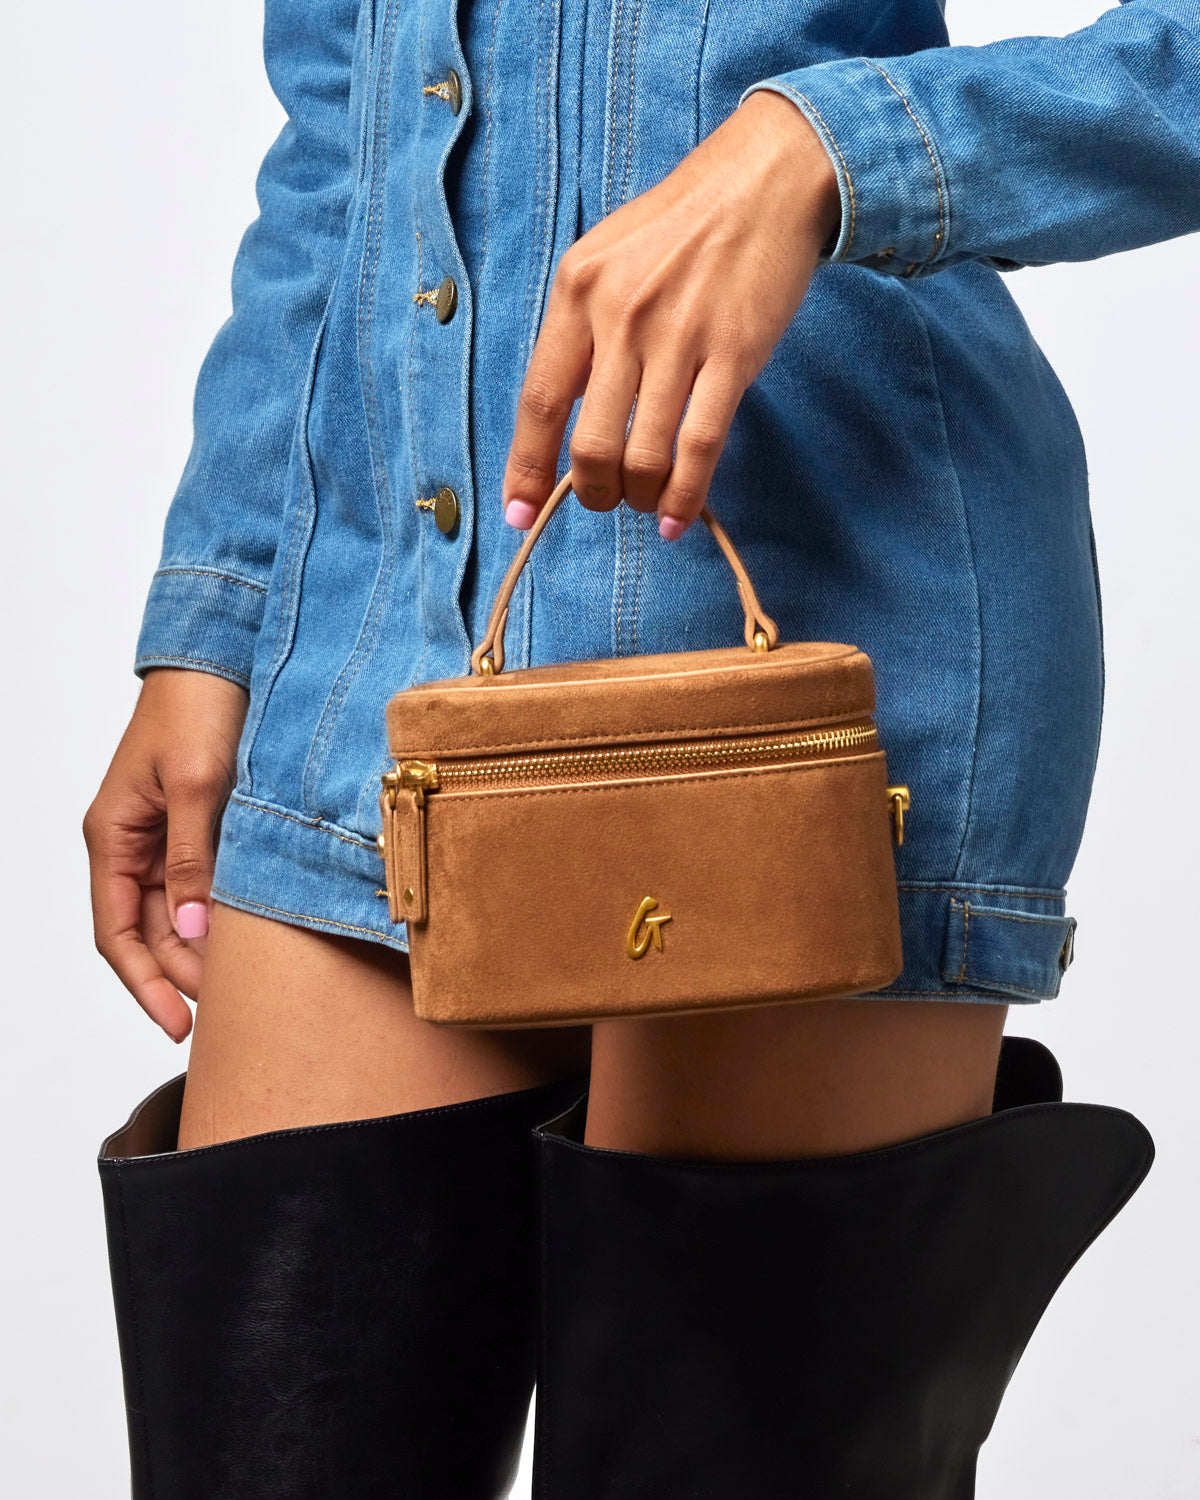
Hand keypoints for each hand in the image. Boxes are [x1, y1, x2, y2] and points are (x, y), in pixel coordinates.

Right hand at [83, 668, 247, 1040]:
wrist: (220, 659)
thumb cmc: (198, 708)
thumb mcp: (198, 786)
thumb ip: (194, 860)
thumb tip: (195, 931)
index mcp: (113, 837)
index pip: (117, 931)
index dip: (143, 983)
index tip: (177, 1024)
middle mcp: (133, 844)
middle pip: (150, 932)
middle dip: (182, 974)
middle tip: (228, 1010)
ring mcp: (164, 837)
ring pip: (179, 914)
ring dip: (205, 949)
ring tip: (242, 985)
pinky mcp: (198, 827)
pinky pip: (202, 885)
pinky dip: (222, 915)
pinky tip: (249, 939)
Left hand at [501, 89, 839, 536]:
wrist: (765, 180)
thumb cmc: (680, 226)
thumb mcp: (606, 261)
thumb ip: (582, 331)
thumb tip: (563, 419)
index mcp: (577, 291)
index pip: (538, 401)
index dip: (525, 468)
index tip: (517, 513)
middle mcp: (621, 316)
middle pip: (590, 444)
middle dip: (593, 492)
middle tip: (604, 501)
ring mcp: (679, 337)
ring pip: (644, 455)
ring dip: (641, 498)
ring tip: (646, 503)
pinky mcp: (733, 355)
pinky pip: (700, 446)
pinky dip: (685, 496)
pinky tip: (679, 518)